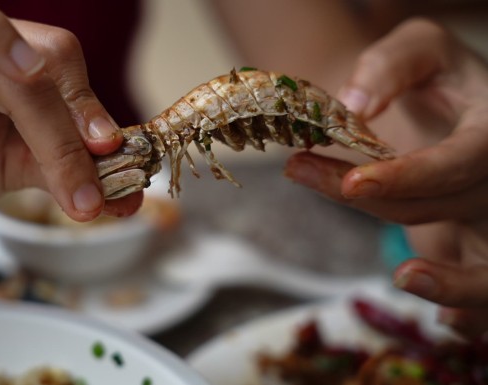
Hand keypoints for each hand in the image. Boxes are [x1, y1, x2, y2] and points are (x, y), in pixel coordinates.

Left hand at [284, 18, 487, 337]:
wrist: (454, 100)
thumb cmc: (437, 73)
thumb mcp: (419, 47)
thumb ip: (390, 66)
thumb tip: (354, 107)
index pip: (463, 161)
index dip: (411, 177)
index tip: (354, 181)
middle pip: (445, 205)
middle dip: (371, 200)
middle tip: (299, 168)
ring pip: (482, 261)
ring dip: (447, 281)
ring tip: (403, 277)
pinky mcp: (479, 239)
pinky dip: (475, 310)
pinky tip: (451, 325)